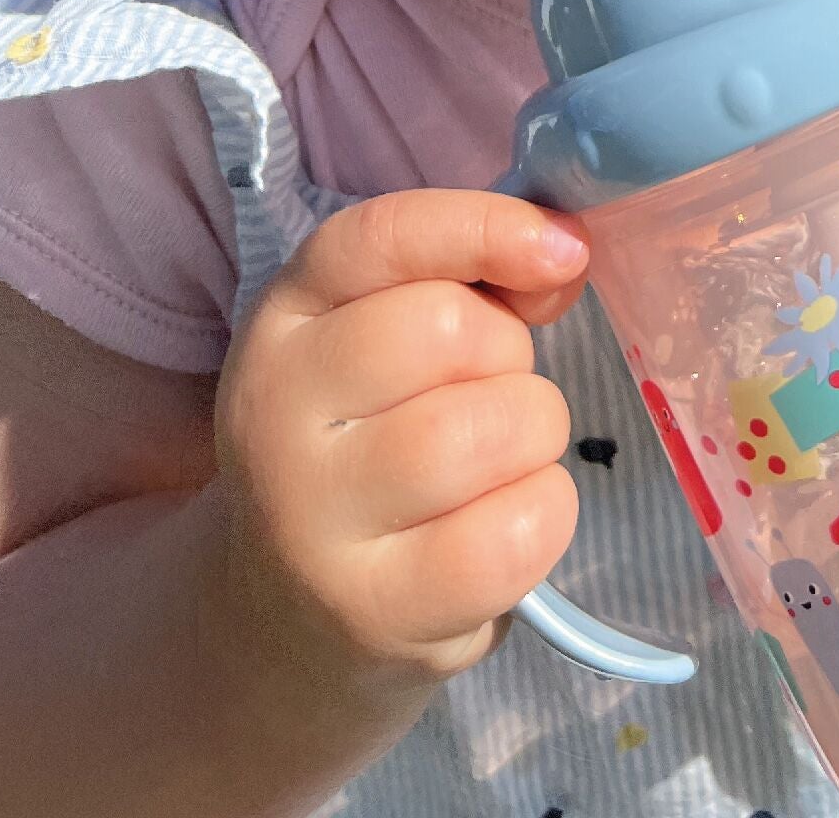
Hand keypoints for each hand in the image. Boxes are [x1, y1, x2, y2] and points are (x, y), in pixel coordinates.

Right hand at [209, 190, 593, 694]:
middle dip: (509, 352)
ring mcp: (311, 522)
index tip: (564, 249)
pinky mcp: (371, 611)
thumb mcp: (392, 339)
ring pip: (491, 428)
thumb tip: (563, 255)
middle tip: (490, 392)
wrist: (289, 612)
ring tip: (497, 460)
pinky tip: (504, 521)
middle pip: (448, 330)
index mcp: (284, 320)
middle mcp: (273, 414)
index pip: (383, 237)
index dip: (486, 226)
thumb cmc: (374, 441)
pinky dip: (545, 512)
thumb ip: (477, 278)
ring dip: (534, 434)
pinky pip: (518, 529)